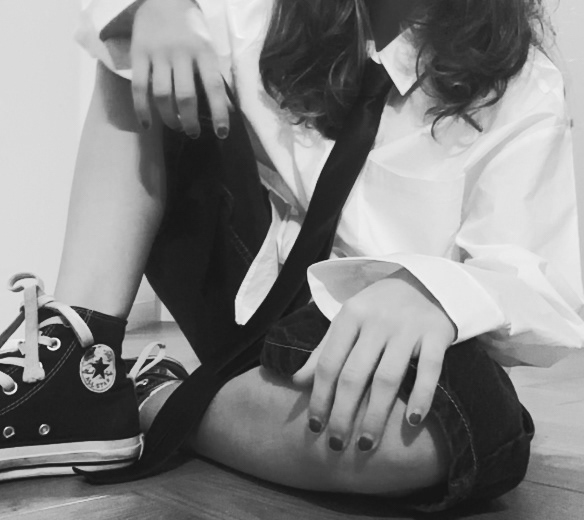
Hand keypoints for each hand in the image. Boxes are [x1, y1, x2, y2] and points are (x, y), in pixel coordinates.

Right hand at [131, 0, 229, 137]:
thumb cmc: (191, 30)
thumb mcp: (208, 49)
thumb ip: (214, 77)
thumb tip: (227, 109)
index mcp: (203, 52)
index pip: (213, 87)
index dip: (219, 112)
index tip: (222, 133)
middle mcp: (181, 53)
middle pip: (185, 96)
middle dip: (190, 121)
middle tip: (193, 133)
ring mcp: (158, 54)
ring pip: (161, 95)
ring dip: (170, 118)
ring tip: (176, 126)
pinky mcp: (138, 54)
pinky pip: (138, 87)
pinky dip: (142, 109)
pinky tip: (147, 125)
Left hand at [293, 269, 455, 451]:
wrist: (425, 281)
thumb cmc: (379, 308)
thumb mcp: (349, 321)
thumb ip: (324, 350)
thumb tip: (297, 382)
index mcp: (351, 316)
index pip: (329, 363)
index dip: (319, 397)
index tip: (314, 426)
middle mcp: (377, 321)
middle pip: (355, 375)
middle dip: (342, 414)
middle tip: (336, 444)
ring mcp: (408, 327)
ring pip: (388, 378)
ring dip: (376, 415)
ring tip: (367, 444)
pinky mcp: (436, 334)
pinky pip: (430, 370)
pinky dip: (421, 396)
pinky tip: (411, 421)